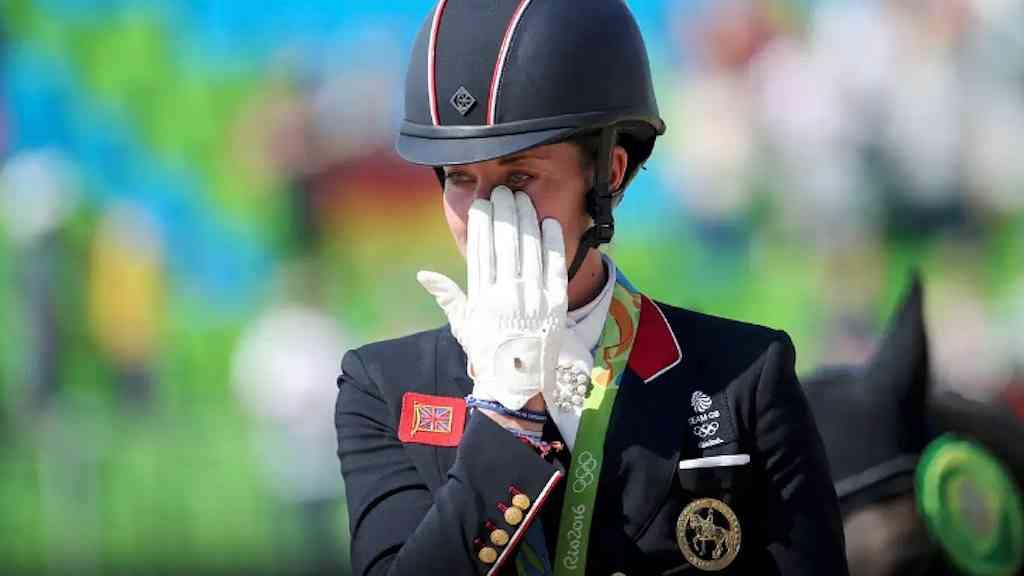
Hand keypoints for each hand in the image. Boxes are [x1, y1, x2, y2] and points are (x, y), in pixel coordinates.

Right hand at [417, 186, 567, 409]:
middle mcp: (507, 294)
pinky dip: (552, 243)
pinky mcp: (556, 304)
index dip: (482, 223)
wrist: (518, 384)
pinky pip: (555, 267)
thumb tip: (423, 274)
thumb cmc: (488, 354)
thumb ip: (447, 296)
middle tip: (504, 191)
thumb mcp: (463, 326)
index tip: (483, 203)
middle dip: (504, 213)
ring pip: (529, 249)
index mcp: (482, 297)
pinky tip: (548, 223)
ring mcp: (533, 298)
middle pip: (505, 243)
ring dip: (526, 220)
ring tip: (523, 199)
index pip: (481, 250)